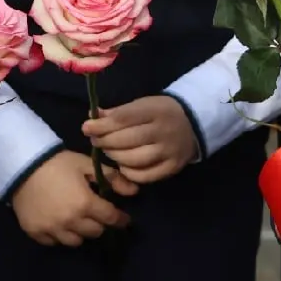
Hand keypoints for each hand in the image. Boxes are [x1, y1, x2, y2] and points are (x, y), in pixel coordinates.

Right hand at [11, 150, 137, 245]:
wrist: (21, 164)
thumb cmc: (57, 163)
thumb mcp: (85, 164)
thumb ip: (112, 177)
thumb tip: (135, 191)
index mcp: (86, 204)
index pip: (111, 218)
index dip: (121, 219)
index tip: (124, 219)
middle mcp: (71, 221)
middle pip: (95, 232)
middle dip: (100, 224)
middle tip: (97, 215)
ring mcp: (52, 229)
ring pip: (76, 241)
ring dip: (81, 232)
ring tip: (78, 220)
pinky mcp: (36, 233)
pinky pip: (54, 242)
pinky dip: (60, 236)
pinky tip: (59, 223)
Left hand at [82, 95, 198, 183]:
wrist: (194, 123)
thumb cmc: (161, 111)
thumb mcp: (143, 104)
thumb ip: (118, 112)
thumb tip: (93, 116)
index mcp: (155, 110)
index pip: (123, 119)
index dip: (102, 125)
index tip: (87, 127)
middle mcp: (163, 131)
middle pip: (127, 140)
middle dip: (105, 141)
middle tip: (96, 140)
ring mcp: (169, 151)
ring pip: (134, 159)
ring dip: (115, 156)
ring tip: (109, 151)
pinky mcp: (172, 167)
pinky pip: (146, 176)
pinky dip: (129, 173)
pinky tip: (123, 166)